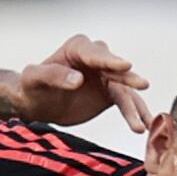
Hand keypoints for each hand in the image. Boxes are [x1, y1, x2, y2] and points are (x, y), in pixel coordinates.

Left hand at [16, 35, 152, 133]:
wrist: (37, 103)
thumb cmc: (32, 87)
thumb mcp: (34, 79)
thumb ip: (53, 75)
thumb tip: (77, 79)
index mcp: (77, 49)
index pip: (96, 54)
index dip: (110, 61)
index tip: (126, 66)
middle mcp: (96, 59)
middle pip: (115, 70)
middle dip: (128, 79)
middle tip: (142, 85)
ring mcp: (106, 76)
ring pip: (124, 90)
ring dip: (134, 106)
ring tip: (141, 125)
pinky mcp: (110, 93)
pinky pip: (126, 102)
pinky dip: (136, 114)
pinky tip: (145, 126)